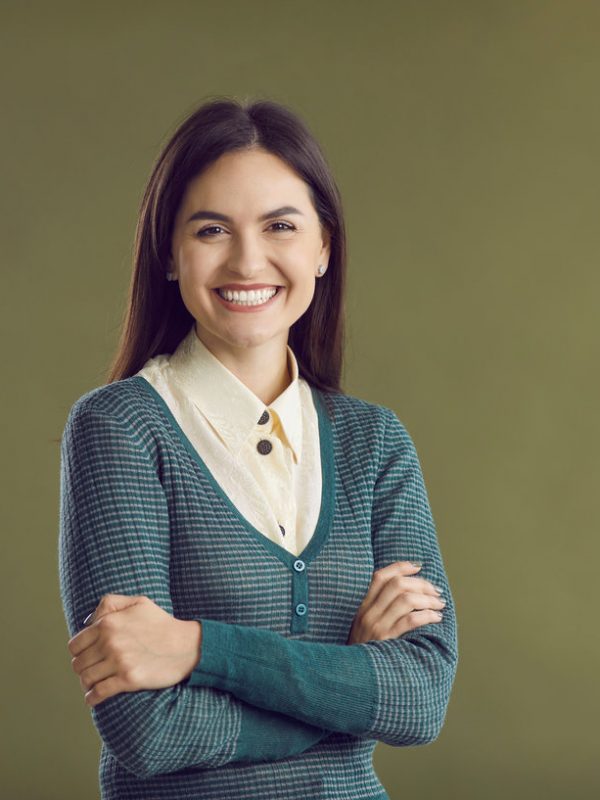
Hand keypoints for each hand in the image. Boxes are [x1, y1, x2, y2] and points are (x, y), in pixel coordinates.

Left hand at [67, 594, 201, 707]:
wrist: (186, 645)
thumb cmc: (162, 623)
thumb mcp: (138, 602)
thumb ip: (110, 603)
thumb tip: (88, 621)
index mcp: (109, 623)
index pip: (75, 645)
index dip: (79, 652)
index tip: (87, 655)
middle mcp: (110, 642)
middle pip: (78, 663)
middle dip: (83, 668)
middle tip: (92, 669)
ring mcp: (119, 662)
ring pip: (86, 679)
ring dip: (87, 683)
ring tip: (94, 683)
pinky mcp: (128, 680)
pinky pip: (98, 693)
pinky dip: (92, 698)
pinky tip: (94, 697)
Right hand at [346, 561, 445, 644]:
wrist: (351, 677)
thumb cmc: (363, 650)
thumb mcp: (362, 626)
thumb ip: (377, 610)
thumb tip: (406, 592)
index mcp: (362, 606)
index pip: (380, 576)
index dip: (400, 567)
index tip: (418, 566)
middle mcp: (367, 613)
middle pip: (397, 585)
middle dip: (421, 584)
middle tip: (436, 590)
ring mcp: (376, 626)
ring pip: (406, 600)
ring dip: (428, 599)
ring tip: (440, 604)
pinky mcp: (386, 641)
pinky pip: (410, 621)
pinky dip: (427, 615)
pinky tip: (436, 618)